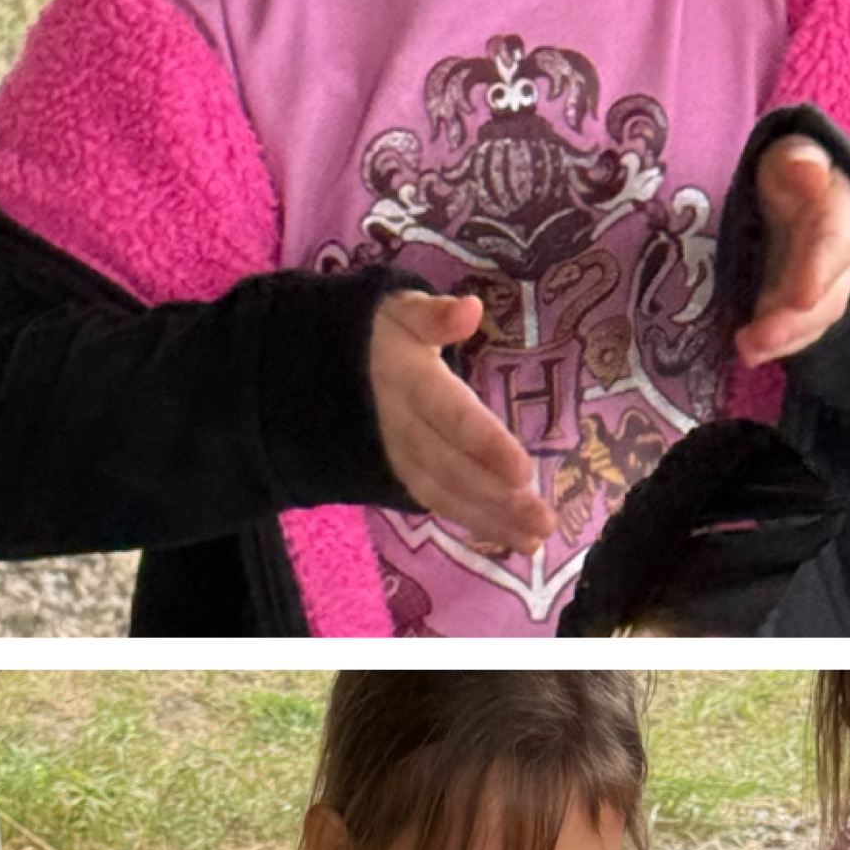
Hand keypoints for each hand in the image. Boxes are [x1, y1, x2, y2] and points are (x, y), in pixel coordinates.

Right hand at [368, 289, 555, 557]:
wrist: (305, 366)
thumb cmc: (372, 333)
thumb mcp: (393, 310)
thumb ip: (430, 314)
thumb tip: (470, 309)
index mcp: (407, 378)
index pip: (449, 414)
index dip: (483, 443)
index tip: (522, 470)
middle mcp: (400, 425)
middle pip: (451, 465)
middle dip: (497, 496)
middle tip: (544, 520)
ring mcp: (396, 455)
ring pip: (445, 493)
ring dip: (492, 519)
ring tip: (536, 540)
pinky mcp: (396, 475)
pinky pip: (436, 503)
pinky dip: (474, 522)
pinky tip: (515, 539)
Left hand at [733, 134, 849, 369]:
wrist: (802, 192)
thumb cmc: (792, 170)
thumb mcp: (792, 153)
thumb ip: (800, 158)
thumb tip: (810, 170)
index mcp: (840, 214)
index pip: (835, 243)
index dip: (820, 270)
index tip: (802, 296)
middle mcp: (838, 258)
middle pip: (829, 295)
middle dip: (797, 321)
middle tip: (761, 340)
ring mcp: (822, 287)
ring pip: (814, 319)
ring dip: (784, 339)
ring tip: (748, 351)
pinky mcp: (800, 306)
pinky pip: (796, 331)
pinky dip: (774, 345)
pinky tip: (749, 353)